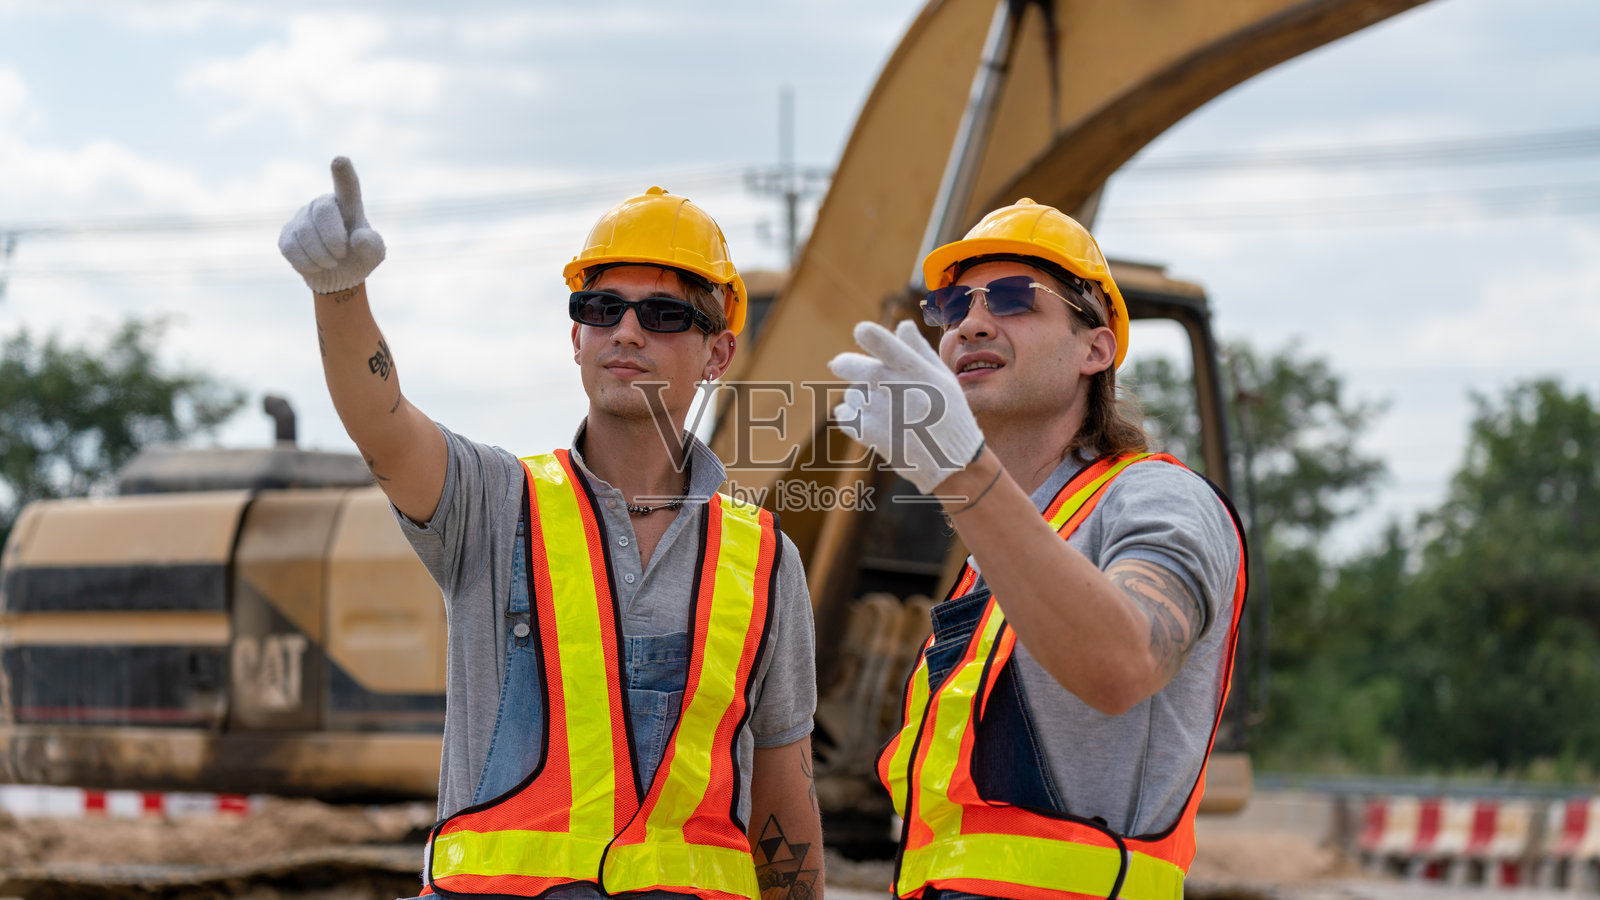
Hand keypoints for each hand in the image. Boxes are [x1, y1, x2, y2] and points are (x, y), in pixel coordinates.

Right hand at [279, 157, 386, 293]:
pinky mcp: (287, 234)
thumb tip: (357, 238)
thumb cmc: (359, 257)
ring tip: (332, 263)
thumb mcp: (373, 254)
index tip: (340, 161)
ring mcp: (302, 217)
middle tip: (341, 255)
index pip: (347, 185)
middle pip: (323, 210)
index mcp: (348, 204)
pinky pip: (291, 247)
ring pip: (305, 232)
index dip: (343, 173)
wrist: (337, 277)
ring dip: (322, 255)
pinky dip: (307, 263)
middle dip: (333, 237)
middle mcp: (323, 204)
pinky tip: (316, 265)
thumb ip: (371, 245)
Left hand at [827, 319, 983, 493]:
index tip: (861, 331)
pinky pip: (846, 419)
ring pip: (851, 394)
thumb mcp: (942, 378)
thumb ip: (918, 351)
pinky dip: (847, 417)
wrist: (953, 461)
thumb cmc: (950, 415)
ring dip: (855, 397)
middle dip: (843, 365)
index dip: (869, 335)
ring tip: (877, 407)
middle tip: (838, 365)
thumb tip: (903, 325)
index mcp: (915, 370)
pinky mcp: (873, 434)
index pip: (885, 344)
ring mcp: (882, 412)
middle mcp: (896, 387)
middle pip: (852, 367)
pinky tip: (858, 417)